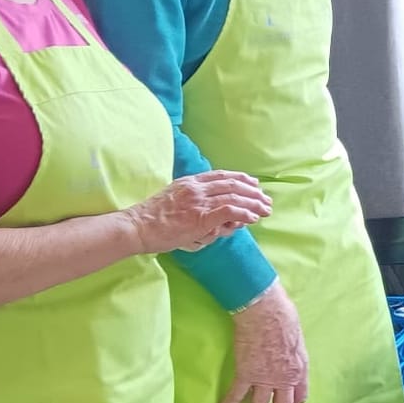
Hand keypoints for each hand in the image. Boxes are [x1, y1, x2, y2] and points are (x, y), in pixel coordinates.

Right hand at [125, 172, 269, 253]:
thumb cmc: (153, 220)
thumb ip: (196, 205)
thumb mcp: (174, 202)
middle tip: (266, 200)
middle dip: (253, 192)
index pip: (222, 175)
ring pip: (235, 196)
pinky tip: (252, 218)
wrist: (137, 227)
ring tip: (265, 210)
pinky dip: (244, 213)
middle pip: (233, 185)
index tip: (254, 184)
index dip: (241, 179)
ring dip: (254, 204)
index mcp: (190, 182)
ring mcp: (199, 202)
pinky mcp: (200, 217)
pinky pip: (229, 211)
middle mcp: (196, 188)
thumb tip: (219, 217)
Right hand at [221, 281, 309, 402]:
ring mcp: (265, 378)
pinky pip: (237, 394)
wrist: (265, 311)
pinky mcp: (246, 373)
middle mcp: (285, 379)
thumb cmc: (284, 316)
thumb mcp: (298, 338)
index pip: (300, 396)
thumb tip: (288, 352)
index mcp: (300, 369)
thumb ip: (293, 352)